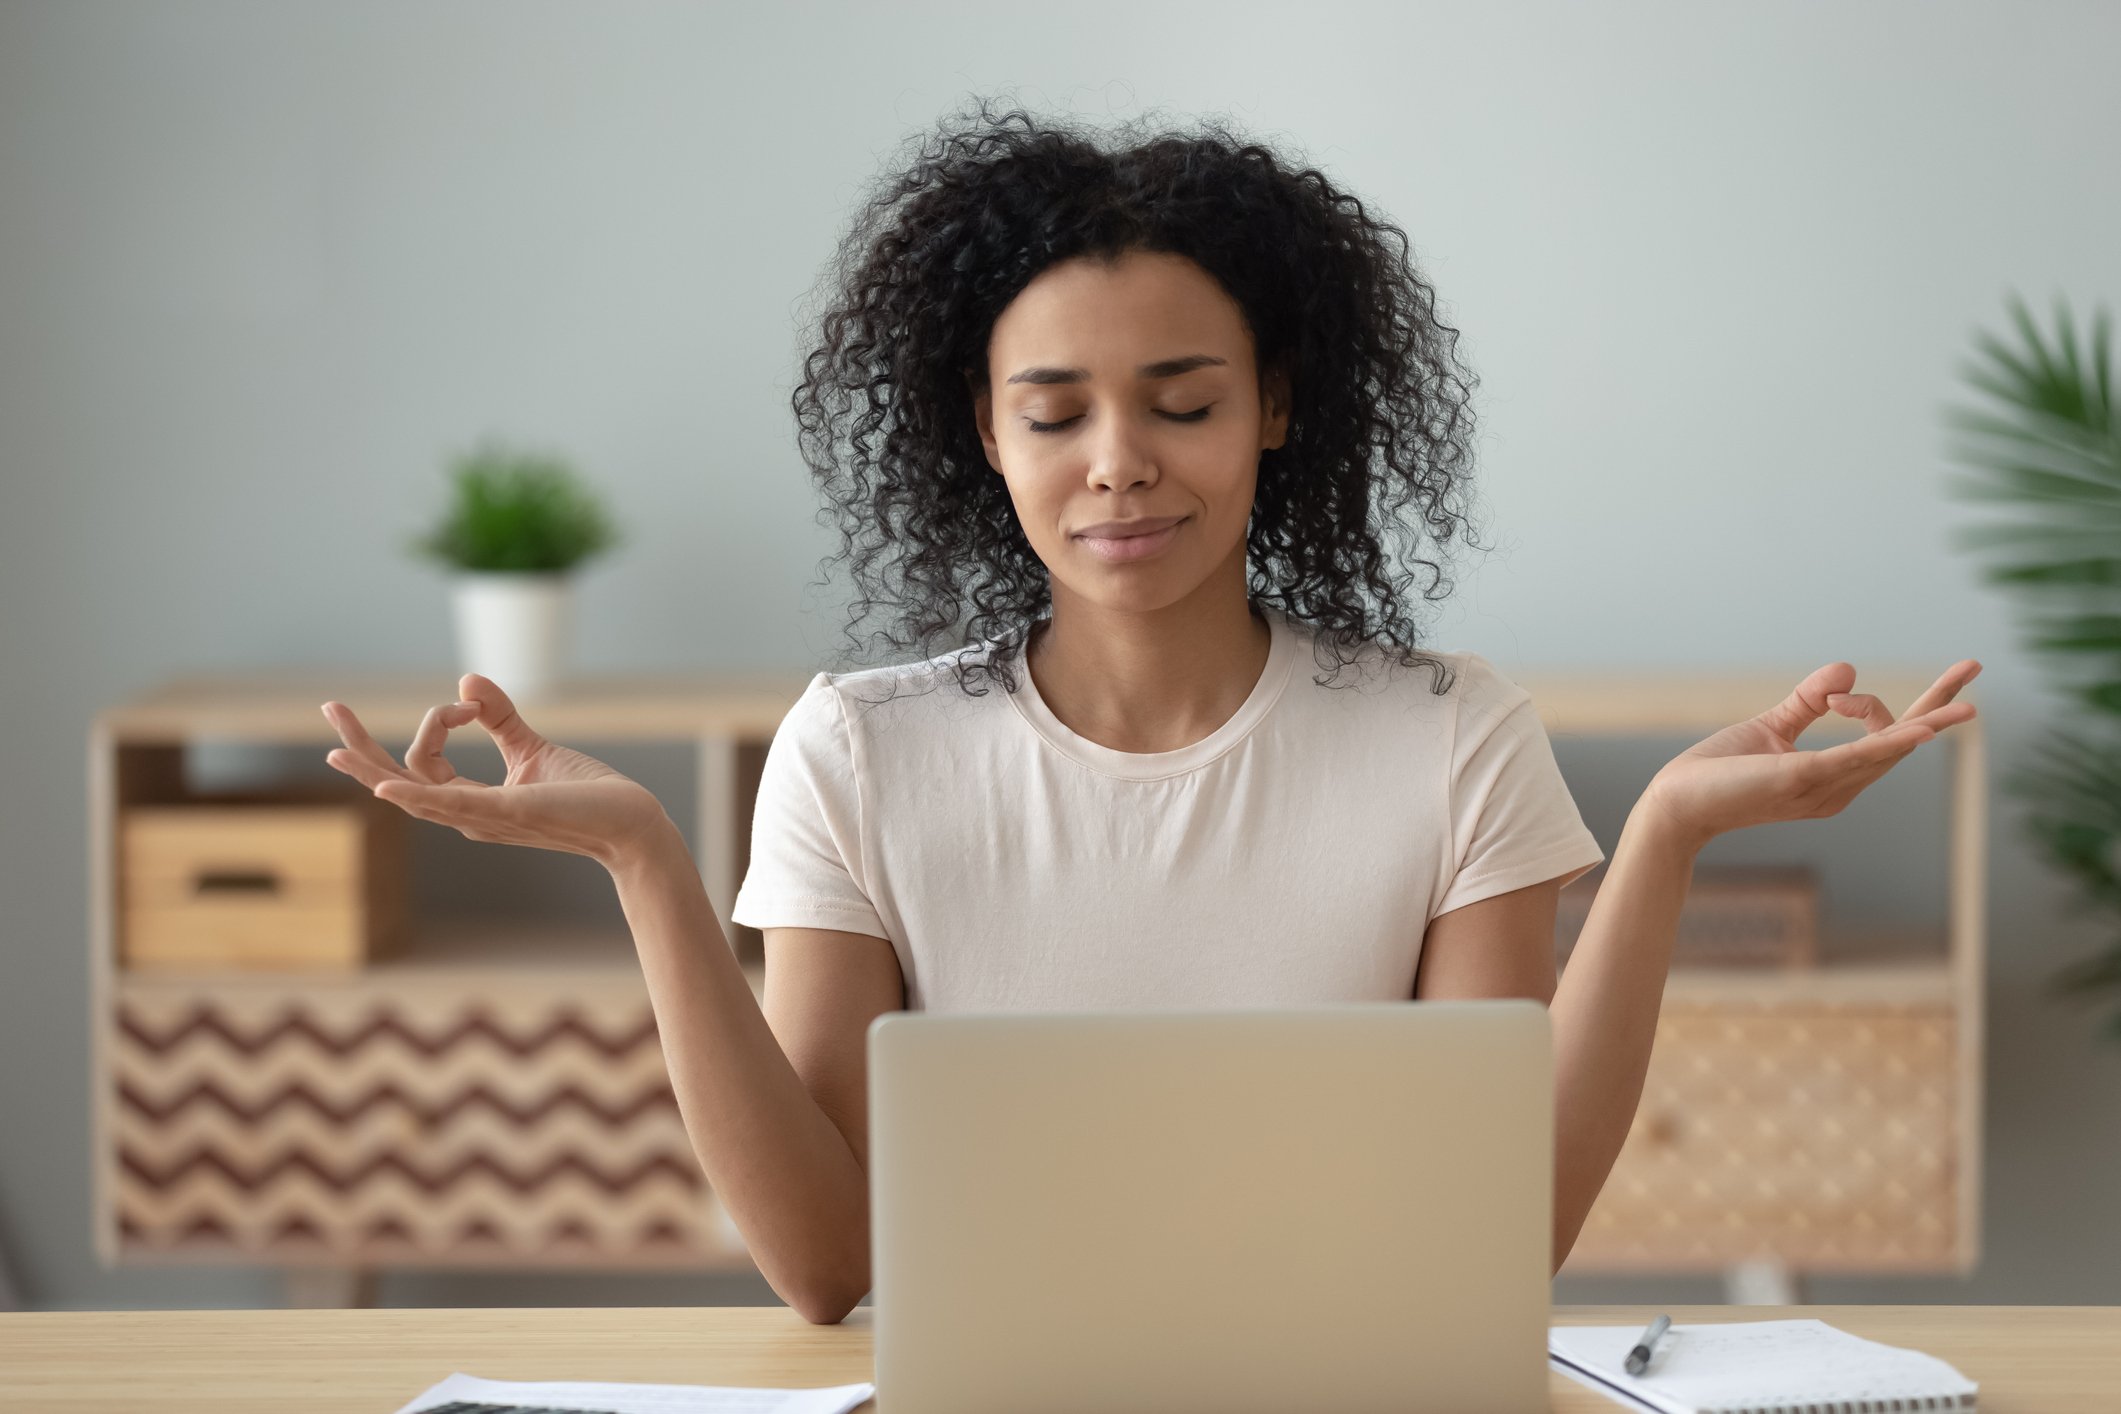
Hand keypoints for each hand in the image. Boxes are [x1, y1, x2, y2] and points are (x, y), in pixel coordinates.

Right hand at [321, 673, 671, 871]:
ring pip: (413, 794)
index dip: (437, 720)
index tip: (468, 703)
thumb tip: (466, 681)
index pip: (420, 763)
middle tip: (329, 709)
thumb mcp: (532, 747)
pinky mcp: (508, 812)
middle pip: (398, 781)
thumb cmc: (585, 795)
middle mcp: (468, 815)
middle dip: (360, 748)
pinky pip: (451, 804)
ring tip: (335, 750)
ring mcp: (484, 817)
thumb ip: (498, 717)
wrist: (630, 824)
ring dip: (372, 769)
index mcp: (470, 802)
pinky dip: (416, 795)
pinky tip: (385, 786)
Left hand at [1641, 659, 1981, 850]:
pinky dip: (1889, 743)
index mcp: (1835, 777)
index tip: (1833, 693)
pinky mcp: (1804, 779)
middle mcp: (1839, 788)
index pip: (1881, 734)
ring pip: (1887, 749)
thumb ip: (1809, 702)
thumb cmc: (1721, 771)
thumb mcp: (1773, 727)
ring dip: (1929, 722)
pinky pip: (1856, 758)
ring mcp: (1825, 787)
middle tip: (1975, 667)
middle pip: (1902, 742)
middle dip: (1940, 706)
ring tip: (1970, 703)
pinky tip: (1923, 730)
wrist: (1678, 802)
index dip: (1867, 701)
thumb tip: (1849, 668)